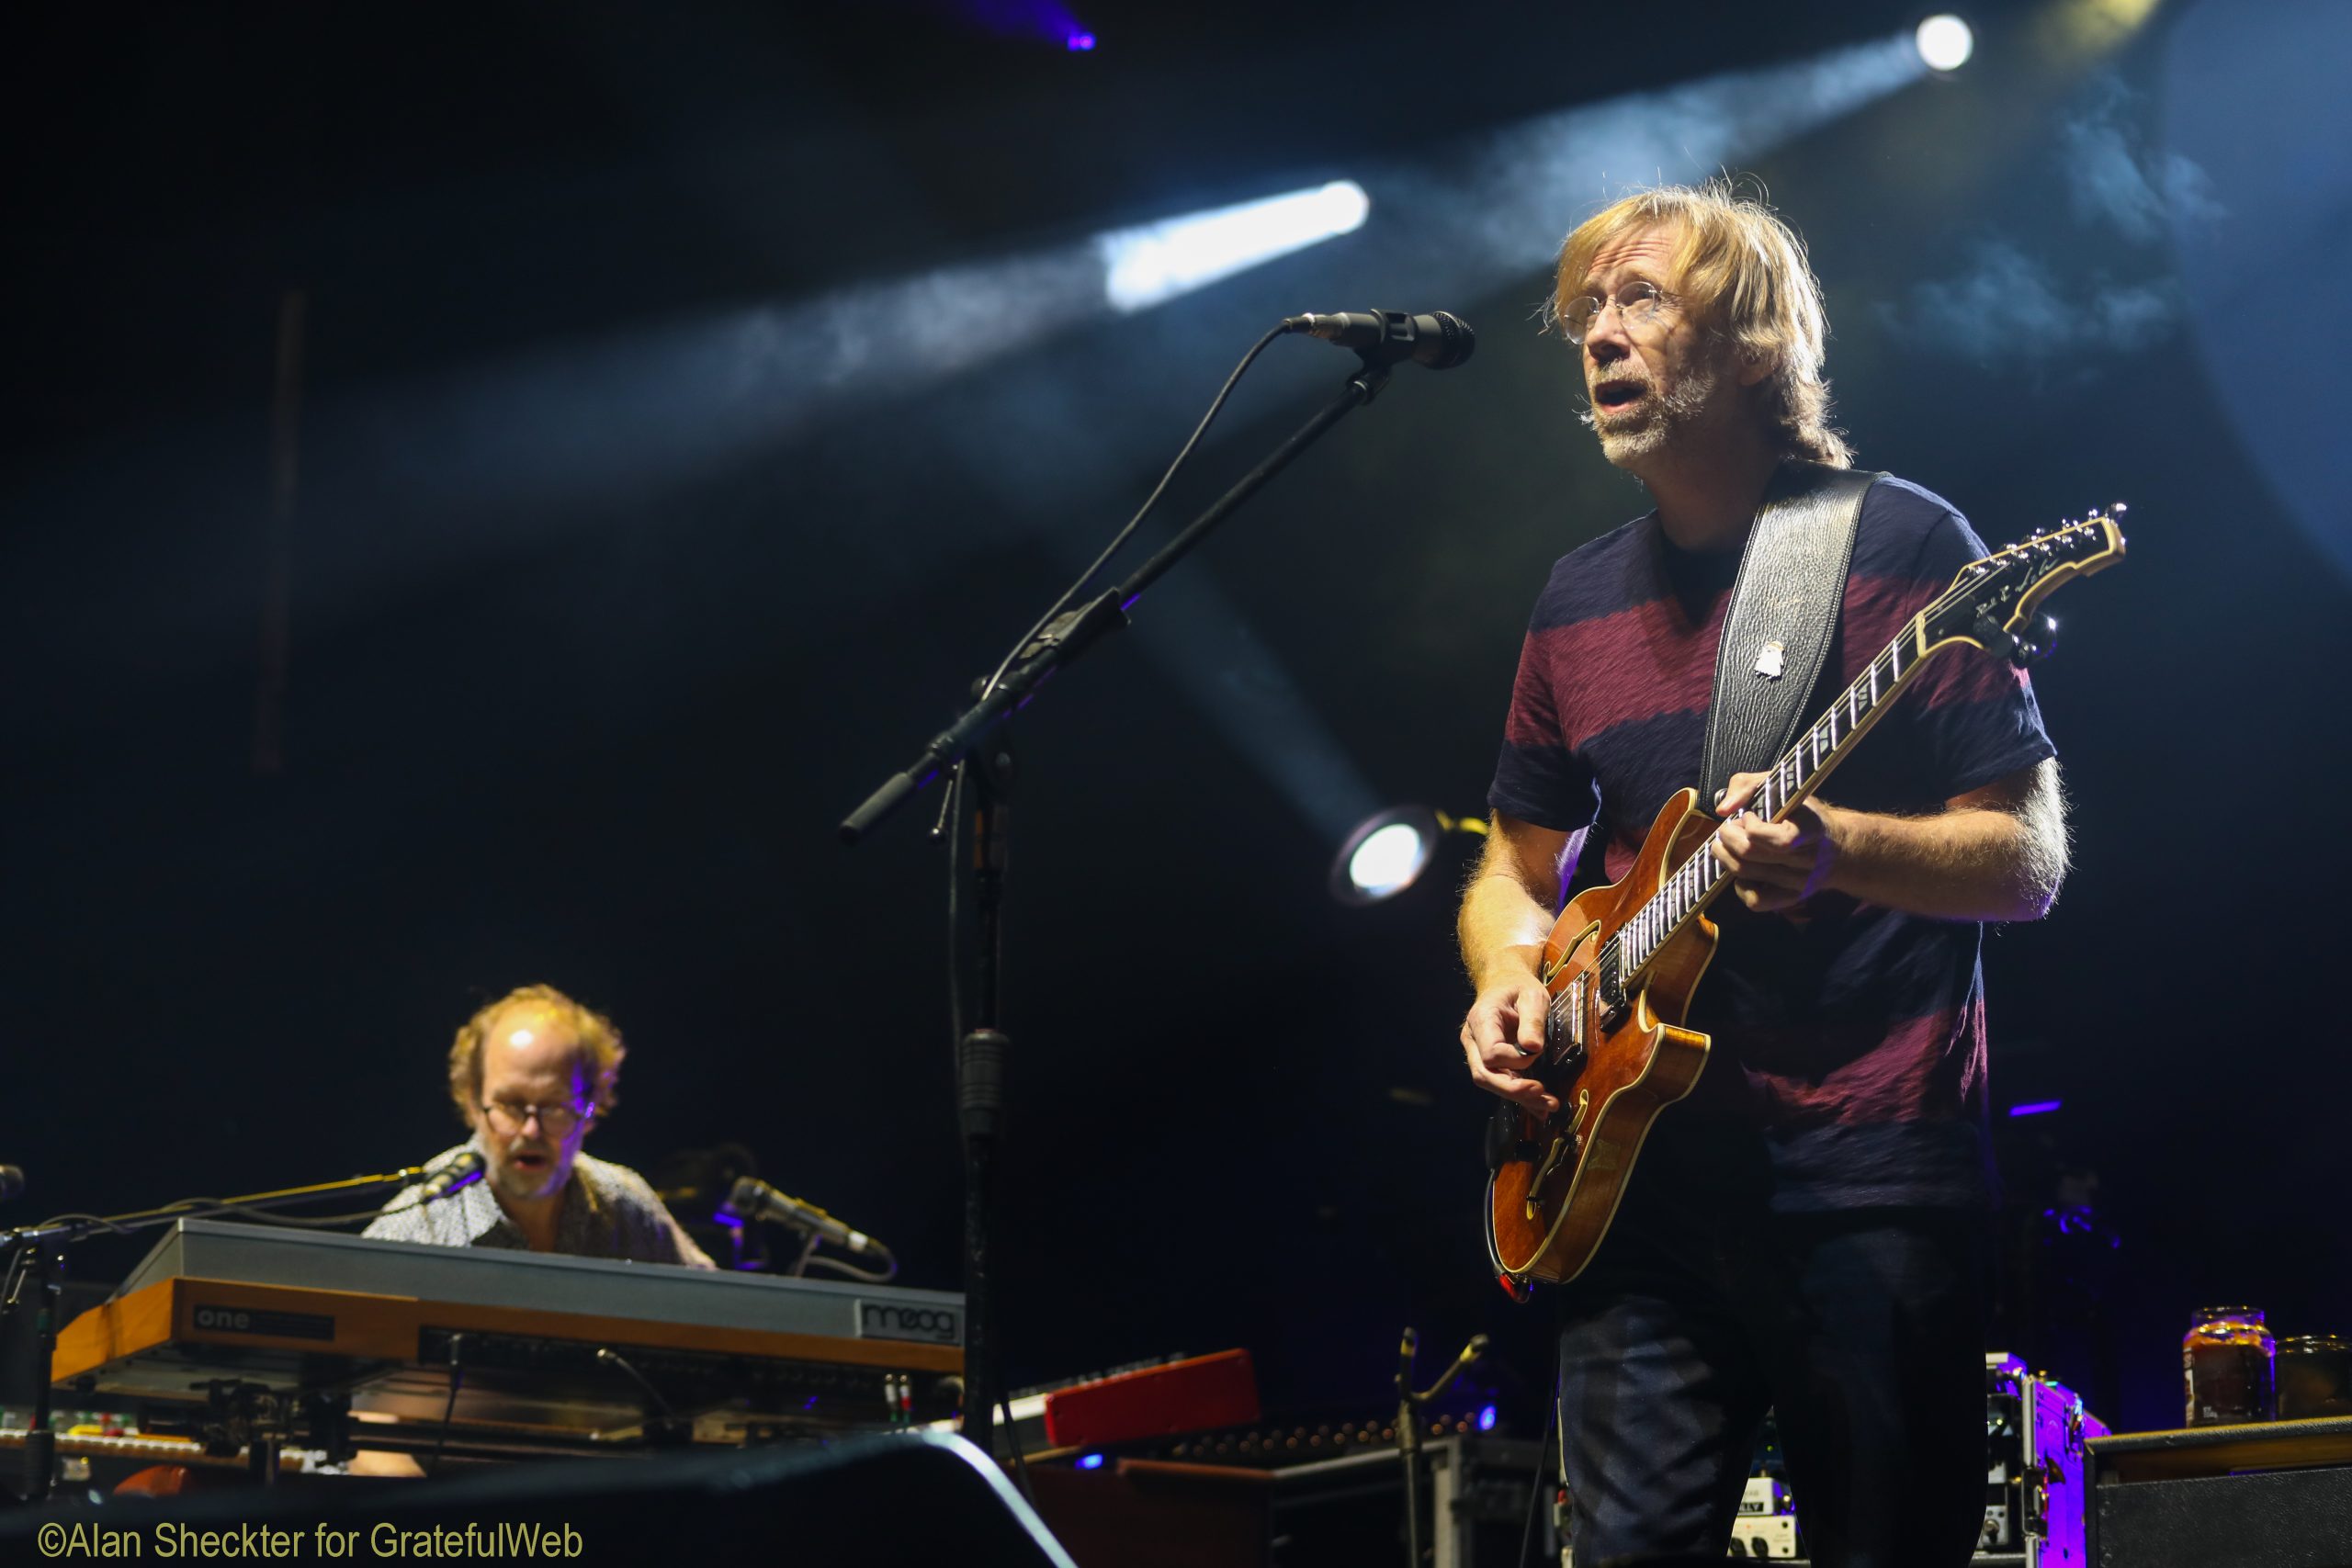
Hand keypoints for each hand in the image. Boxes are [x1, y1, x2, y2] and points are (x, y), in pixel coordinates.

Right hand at [1460, 974, 1560, 1115]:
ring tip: (1550, 1105)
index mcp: (1481, 1020)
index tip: (1537, 1049)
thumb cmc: (1518, 987)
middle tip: (1542, 1093)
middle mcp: (1473, 1040)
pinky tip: (1540, 1108)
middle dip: (1513, 1089)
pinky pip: (1501, 1083)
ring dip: (1520, 1097)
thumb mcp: (1532, 995)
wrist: (1505, 983)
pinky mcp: (1490, 1063)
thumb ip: (1532, 1020)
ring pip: (1492, 1083)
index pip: (1491, 1053)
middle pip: (1484, 1075)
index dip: (1515, 1060)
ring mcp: (1478, 1053)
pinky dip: (1521, 1097)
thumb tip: (1533, 1048)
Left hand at [1710, 771, 1838, 912]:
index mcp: (1811, 829)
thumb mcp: (1782, 786)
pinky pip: (1755, 901)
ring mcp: (1799, 883)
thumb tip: (1723, 809)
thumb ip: (1748, 786)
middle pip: (1750, 854)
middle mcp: (1808, 860)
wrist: (1838, 848)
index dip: (1751, 825)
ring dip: (1725, 856)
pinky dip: (1740, 886)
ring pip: (1745, 875)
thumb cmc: (1803, 814)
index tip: (1748, 814)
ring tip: (1727, 844)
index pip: (1777, 838)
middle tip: (1728, 828)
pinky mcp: (1790, 898)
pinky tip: (1743, 870)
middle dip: (1728, 837)